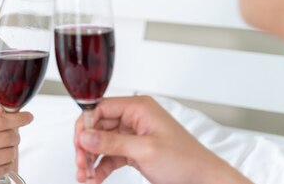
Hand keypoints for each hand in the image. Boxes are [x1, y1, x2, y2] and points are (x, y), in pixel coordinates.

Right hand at [74, 96, 251, 183]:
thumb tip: (85, 137)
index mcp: (139, 108)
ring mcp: (134, 135)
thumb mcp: (144, 150)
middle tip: (80, 163)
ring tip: (85, 174)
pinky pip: (111, 156)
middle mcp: (135, 118)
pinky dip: (101, 167)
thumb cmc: (186, 160)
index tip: (79, 142)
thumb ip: (111, 143)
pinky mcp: (135, 151)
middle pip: (98, 126)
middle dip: (86, 146)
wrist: (205, 180)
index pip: (101, 108)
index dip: (86, 124)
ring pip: (102, 143)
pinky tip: (95, 178)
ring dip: (91, 159)